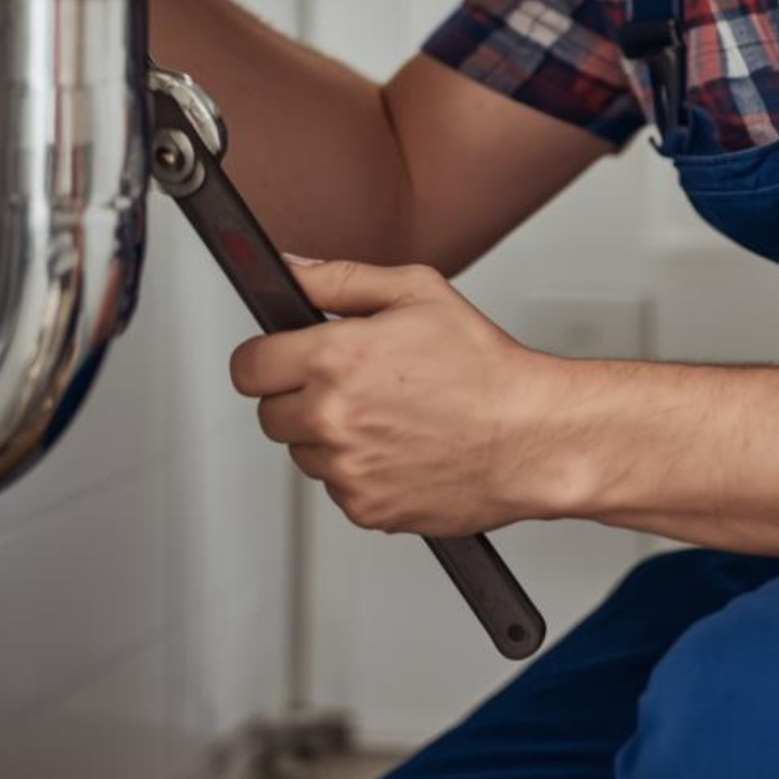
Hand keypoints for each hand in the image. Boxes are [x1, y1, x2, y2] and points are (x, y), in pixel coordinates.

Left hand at [229, 258, 564, 536]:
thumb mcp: (417, 291)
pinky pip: (338, 489)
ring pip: (304, 454)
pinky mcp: (365, 509)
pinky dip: (360, 473)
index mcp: (335, 357)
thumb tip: (289, 269)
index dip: (266, 358)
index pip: (248, 366)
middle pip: (269, 414)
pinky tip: (400, 447)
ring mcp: (346, 469)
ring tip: (387, 416)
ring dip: (329, 438)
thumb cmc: (485, 366)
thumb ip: (339, 278)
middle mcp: (332, 417)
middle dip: (299, 397)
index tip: (284, 359)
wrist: (531, 436)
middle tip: (351, 385)